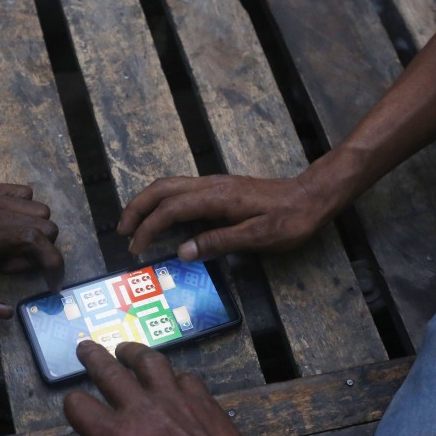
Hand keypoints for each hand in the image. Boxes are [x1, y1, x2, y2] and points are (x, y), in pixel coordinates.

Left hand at [0, 183, 63, 317]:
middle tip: (10, 267)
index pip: (44, 247)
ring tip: (6, 247)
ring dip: (34, 230)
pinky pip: (22, 192)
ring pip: (38, 209)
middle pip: (47, 227)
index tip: (49, 284)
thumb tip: (5, 312)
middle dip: (41, 251)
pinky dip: (23, 208)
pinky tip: (3, 225)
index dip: (55, 268)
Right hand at [42, 341, 284, 435]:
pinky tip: (171, 380)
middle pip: (108, 370)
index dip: (71, 404)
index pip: (78, 405)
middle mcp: (140, 408)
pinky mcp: (200, 397)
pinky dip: (173, 375)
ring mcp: (172, 398)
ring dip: (133, 352)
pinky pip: (182, 375)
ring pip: (148, 360)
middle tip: (86, 347)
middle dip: (93, 357)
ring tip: (125, 349)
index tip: (75, 408)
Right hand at [118, 174, 336, 260]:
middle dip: (137, 208)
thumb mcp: (259, 236)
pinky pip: (181, 190)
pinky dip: (162, 201)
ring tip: (134, 224)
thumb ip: (219, 242)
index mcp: (217, 197)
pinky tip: (162, 218)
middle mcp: (211, 185)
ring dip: (147, 202)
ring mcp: (215, 184)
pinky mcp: (220, 188)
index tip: (136, 249)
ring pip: (169, 186)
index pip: (171, 209)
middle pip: (162, 189)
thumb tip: (183, 251)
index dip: (149, 229)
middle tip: (122, 232)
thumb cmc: (291, 219)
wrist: (313, 196)